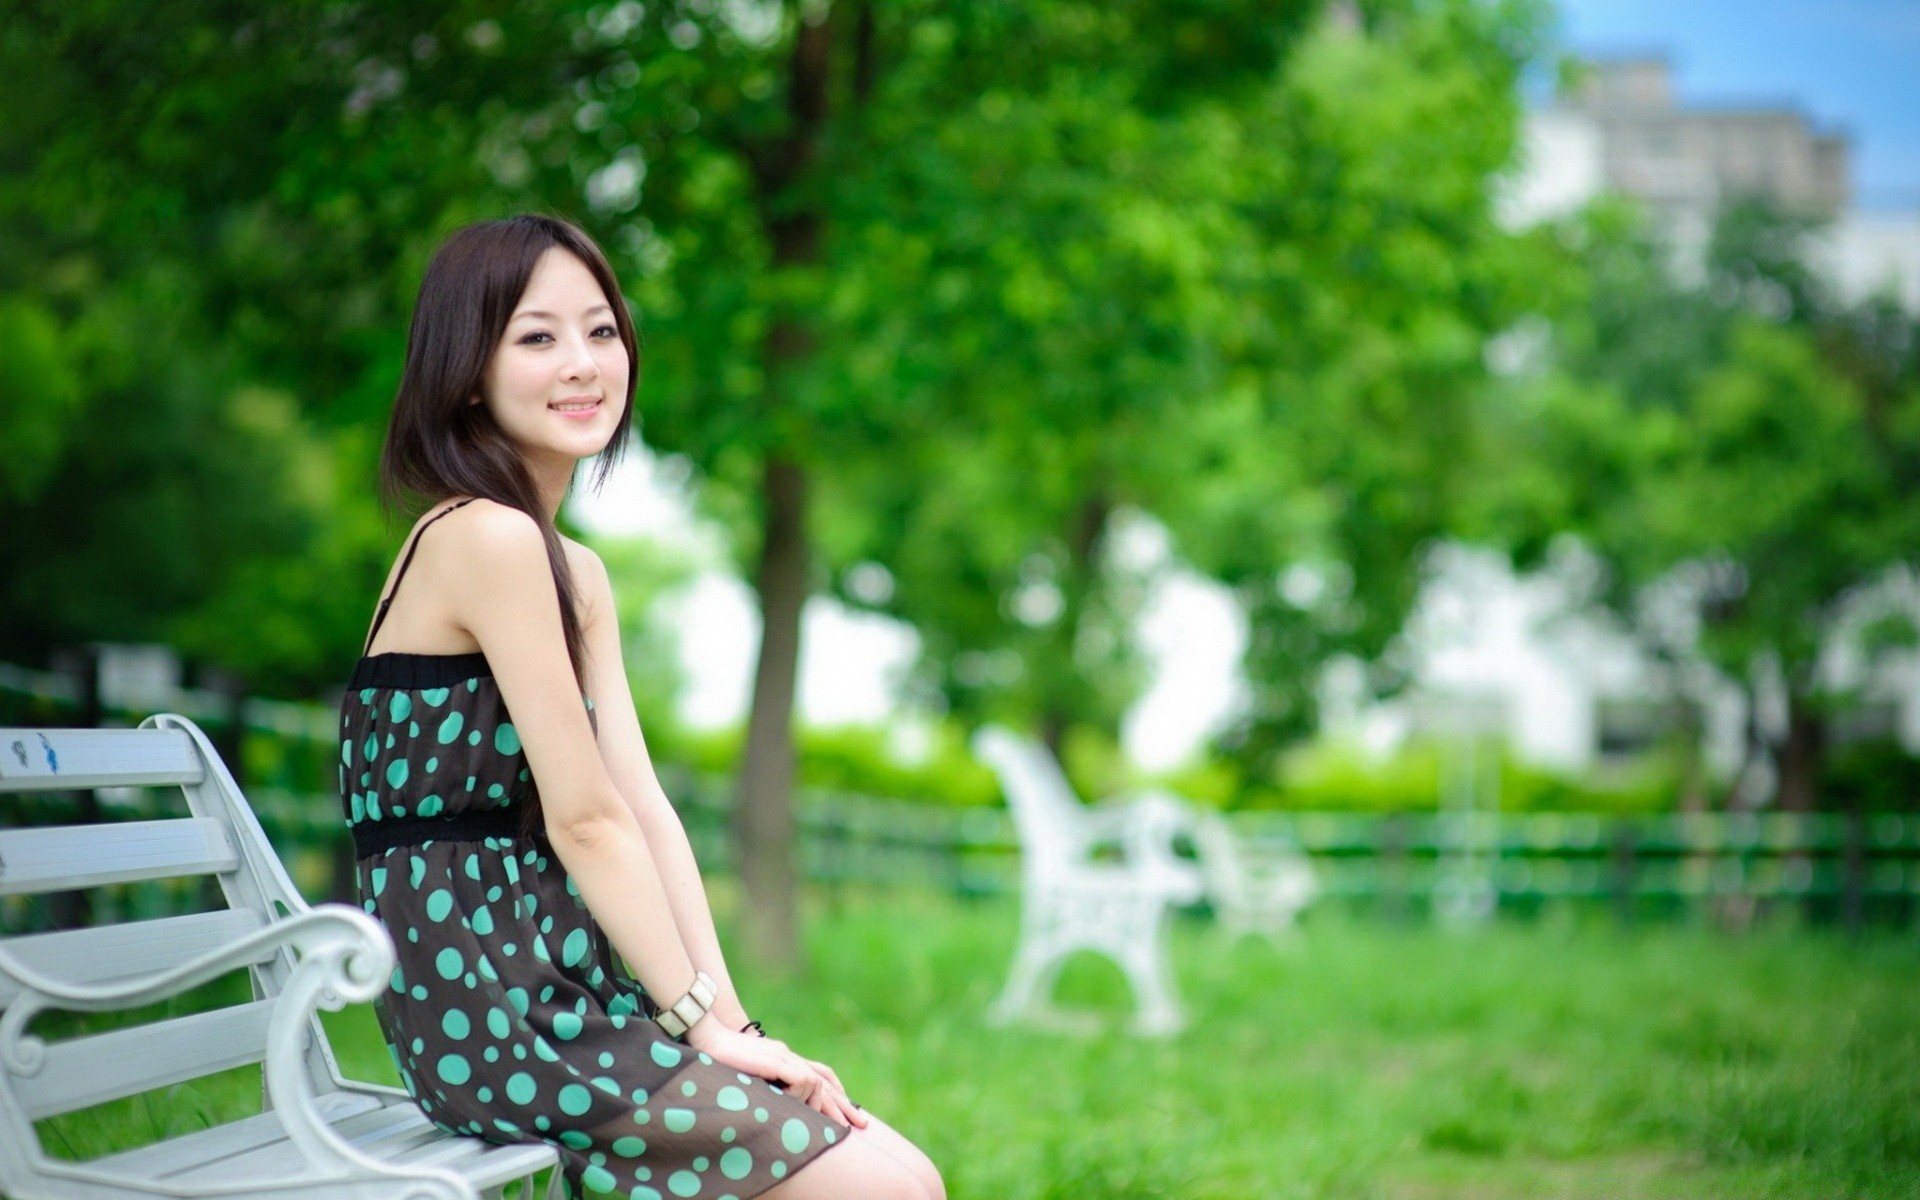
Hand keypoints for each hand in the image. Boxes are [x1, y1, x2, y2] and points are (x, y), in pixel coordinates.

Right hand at [684, 1020, 868, 1129]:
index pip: (819, 1073)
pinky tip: (795, 1106)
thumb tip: (769, 1107)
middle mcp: (788, 1056)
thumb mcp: (747, 1075)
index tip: (847, 1111)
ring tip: (830, 1125)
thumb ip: (761, 1086)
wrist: (708, 1035)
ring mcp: (783, 1057)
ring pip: (817, 1081)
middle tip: (860, 1125)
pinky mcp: (775, 1060)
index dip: (835, 1092)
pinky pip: (802, 1080)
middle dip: (843, 1104)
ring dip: (824, 1105)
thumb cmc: (720, 1057)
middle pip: (825, 1079)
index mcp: (783, 1058)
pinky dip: (803, 1095)